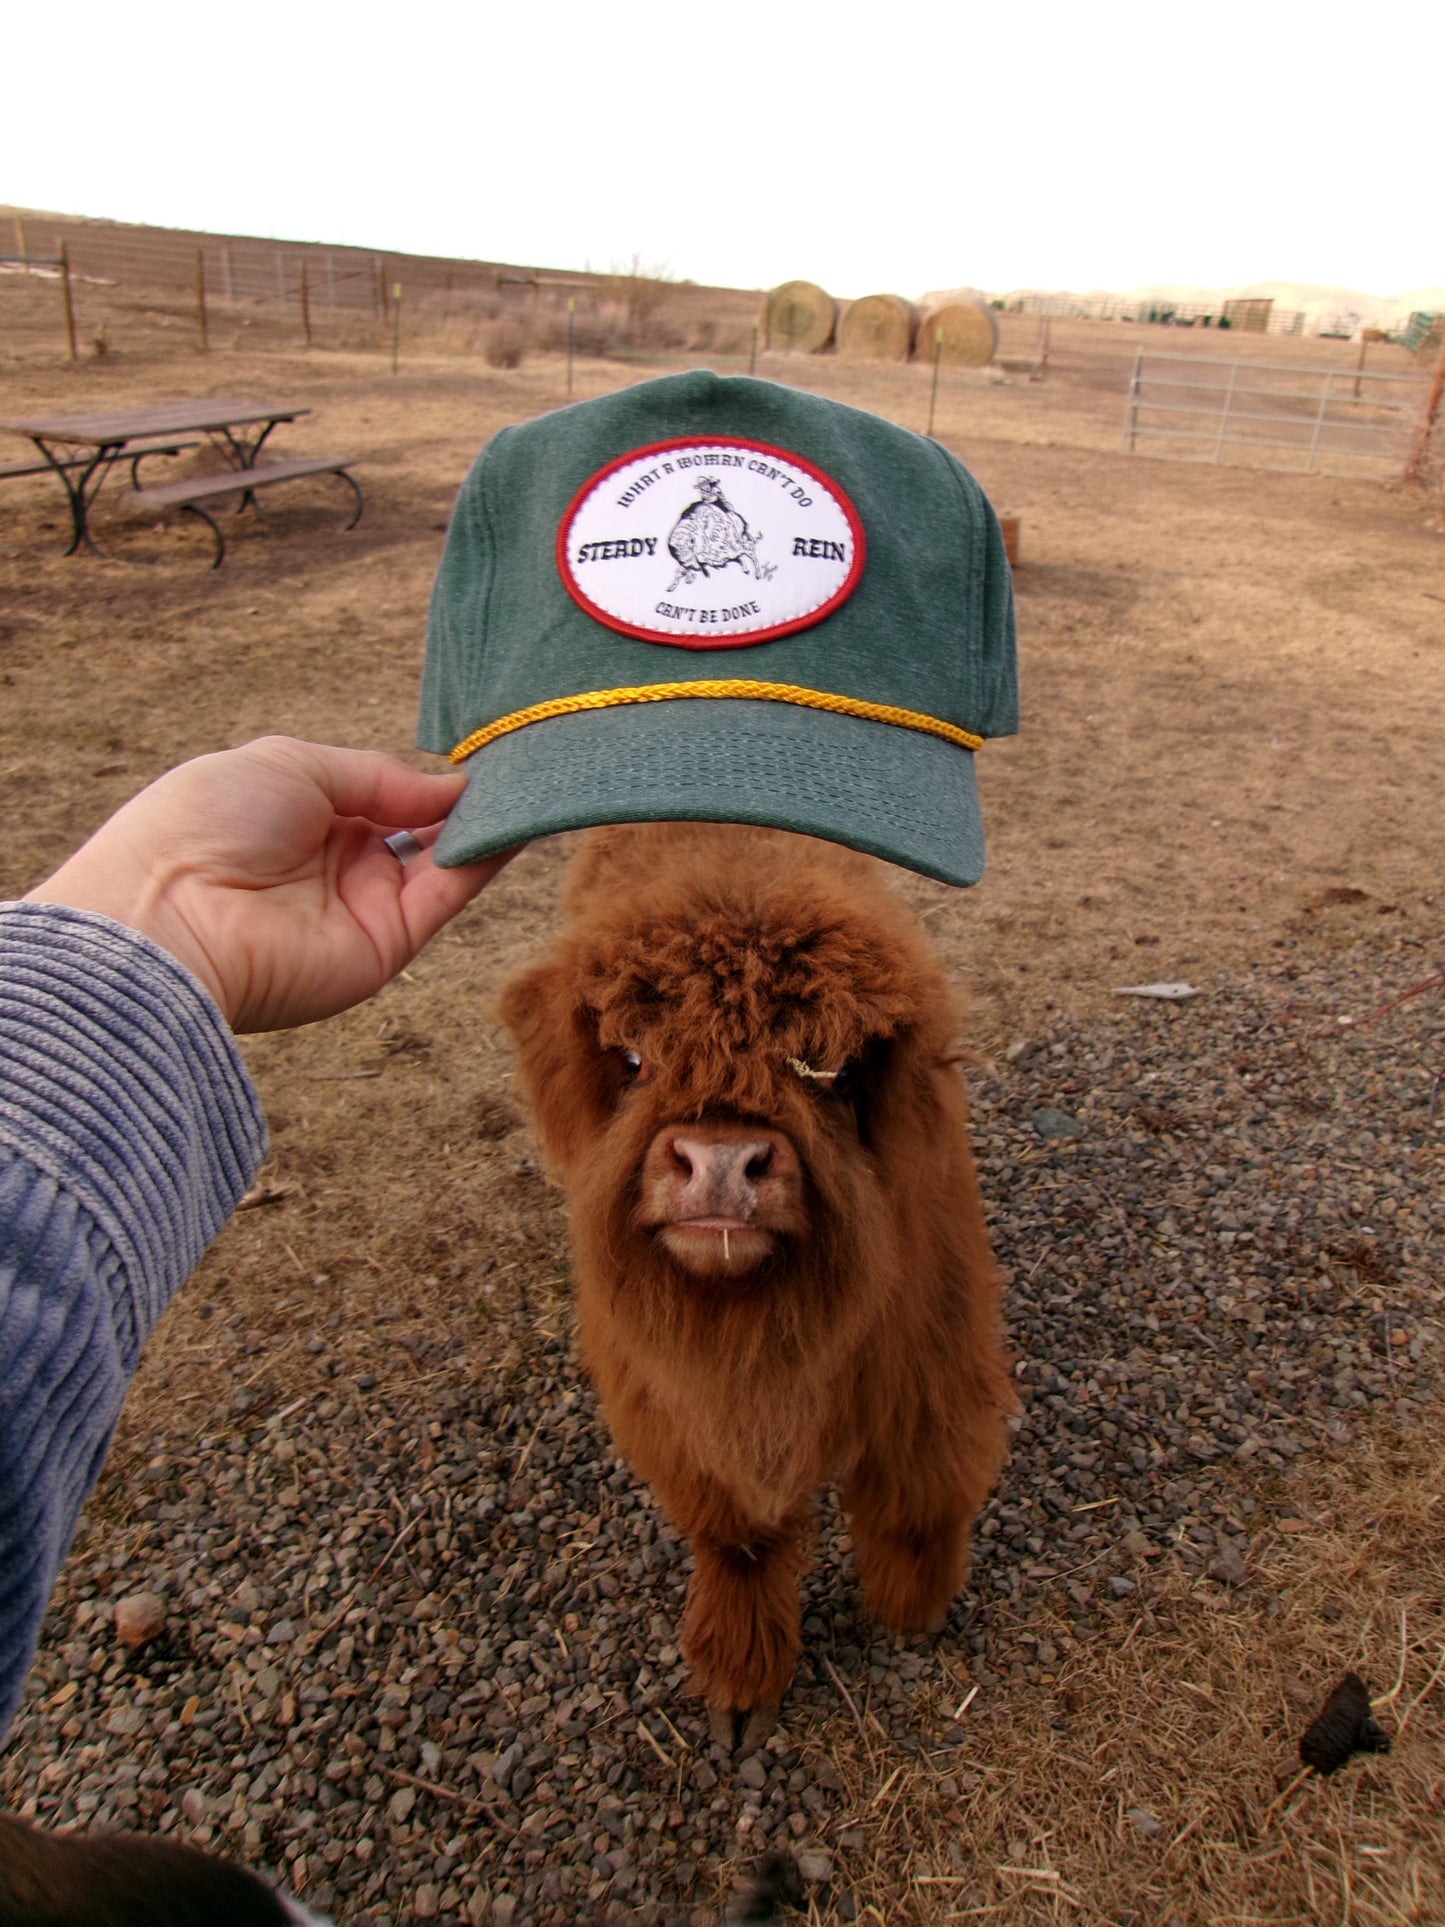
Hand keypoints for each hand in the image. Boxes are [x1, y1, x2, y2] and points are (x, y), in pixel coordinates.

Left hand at [25, 737, 515, 1031]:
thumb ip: (378, 775)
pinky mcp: (387, 946)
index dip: (425, 777)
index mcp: (303, 815)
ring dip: (486, 825)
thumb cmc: (210, 823)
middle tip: (520, 765)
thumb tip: (450, 786)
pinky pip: (446, 896)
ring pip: (442, 862)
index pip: (382, 795)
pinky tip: (515, 821)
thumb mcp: (294, 765)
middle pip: (419, 830)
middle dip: (464, 800)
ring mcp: (363, 907)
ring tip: (532, 784)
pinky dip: (484, 860)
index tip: (477, 753)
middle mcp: (337, 863)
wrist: (171, 917)